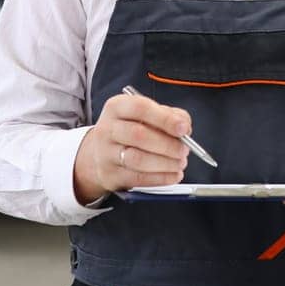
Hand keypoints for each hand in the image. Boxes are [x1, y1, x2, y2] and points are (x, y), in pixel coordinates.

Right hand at [73, 92, 190, 204]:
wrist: (100, 153)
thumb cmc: (129, 130)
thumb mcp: (145, 115)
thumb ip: (168, 115)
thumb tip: (184, 127)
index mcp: (117, 107)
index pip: (141, 108)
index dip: (165, 119)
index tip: (183, 128)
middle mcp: (108, 129)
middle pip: (139, 135)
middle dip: (168, 144)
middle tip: (184, 150)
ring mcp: (106, 153)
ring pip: (138, 159)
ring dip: (165, 163)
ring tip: (179, 163)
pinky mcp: (110, 175)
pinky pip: (138, 178)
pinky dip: (161, 178)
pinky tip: (173, 175)